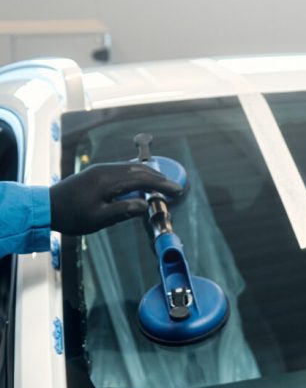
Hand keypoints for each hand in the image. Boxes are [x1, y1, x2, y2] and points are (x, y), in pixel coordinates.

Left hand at [50, 162, 183, 235]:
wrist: (47, 207)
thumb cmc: (71, 216)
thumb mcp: (98, 219)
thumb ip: (123, 211)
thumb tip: (145, 207)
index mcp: (108, 181)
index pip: (142, 179)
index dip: (161, 185)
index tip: (177, 191)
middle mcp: (106, 170)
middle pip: (139, 170)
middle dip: (160, 178)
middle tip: (175, 187)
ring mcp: (101, 169)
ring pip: (131, 168)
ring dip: (150, 175)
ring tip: (163, 184)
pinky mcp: (97, 172)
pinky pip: (123, 169)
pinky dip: (138, 174)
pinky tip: (142, 180)